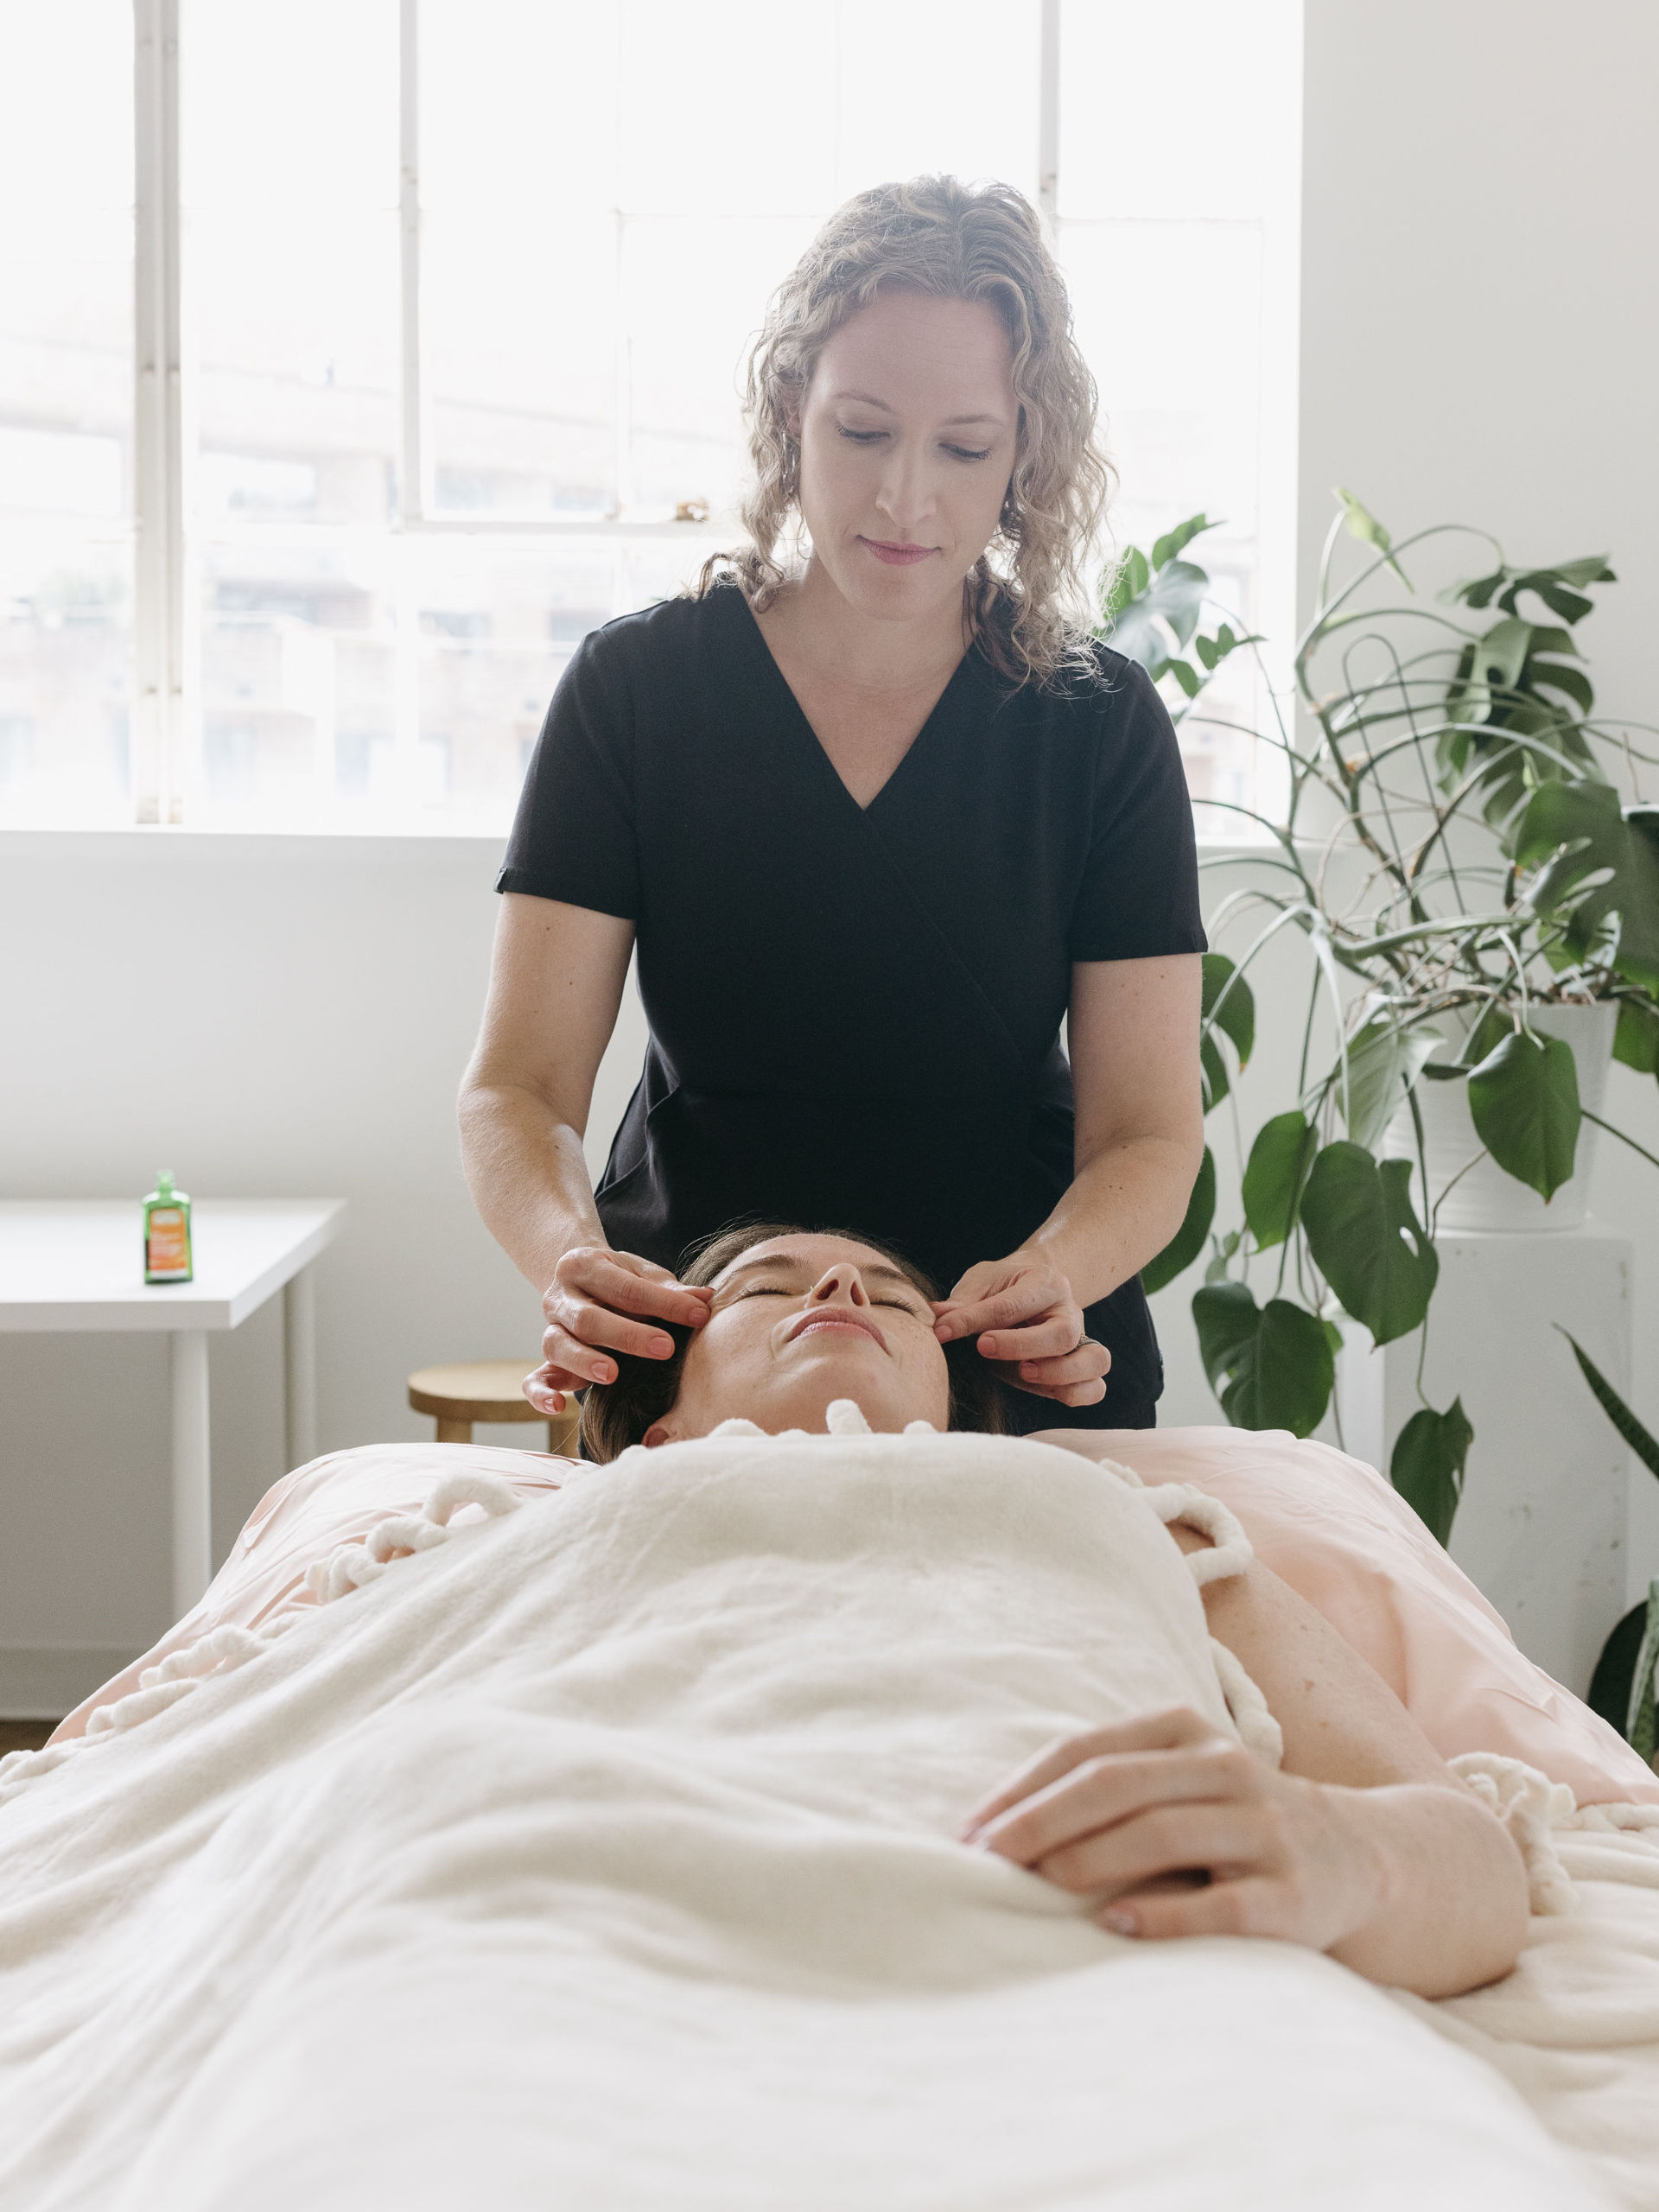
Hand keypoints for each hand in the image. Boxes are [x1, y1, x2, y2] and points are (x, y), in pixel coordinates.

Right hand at [524, 1246, 712, 1413]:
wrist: (580, 1279)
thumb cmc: (620, 1279)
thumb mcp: (642, 1274)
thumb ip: (669, 1290)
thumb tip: (704, 1299)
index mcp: (585, 1265)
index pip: (626, 1288)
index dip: (664, 1303)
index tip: (699, 1316)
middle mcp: (560, 1296)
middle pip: (588, 1318)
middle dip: (628, 1335)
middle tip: (665, 1347)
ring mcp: (549, 1328)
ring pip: (557, 1345)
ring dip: (585, 1361)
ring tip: (613, 1374)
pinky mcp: (545, 1360)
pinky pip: (533, 1380)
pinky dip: (540, 1395)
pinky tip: (559, 1407)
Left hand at [931, 1251, 1109, 1405]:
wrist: (1034, 1286)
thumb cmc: (1004, 1285)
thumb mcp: (981, 1281)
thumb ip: (963, 1301)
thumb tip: (937, 1318)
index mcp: (1045, 1283)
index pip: (1014, 1303)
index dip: (976, 1319)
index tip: (944, 1331)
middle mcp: (1070, 1311)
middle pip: (1063, 1334)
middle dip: (1020, 1346)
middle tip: (983, 1348)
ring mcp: (1082, 1341)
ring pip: (1095, 1361)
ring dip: (1057, 1373)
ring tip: (1023, 1372)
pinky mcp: (1081, 1369)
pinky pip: (1096, 1387)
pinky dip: (1076, 1394)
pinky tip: (1046, 1389)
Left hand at [957, 1706, 1384, 1950]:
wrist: (1361, 1858)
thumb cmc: (1235, 1821)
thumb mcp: (1181, 1781)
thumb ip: (1113, 1789)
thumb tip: (1000, 1827)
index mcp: (1186, 1733)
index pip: (1088, 1750)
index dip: (1024, 1788)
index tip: (970, 1831)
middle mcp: (1226, 1769)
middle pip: (1118, 1784)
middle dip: (1043, 1819)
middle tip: (987, 1859)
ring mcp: (1264, 1829)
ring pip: (1166, 1833)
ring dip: (1094, 1857)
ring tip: (1040, 1881)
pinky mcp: (1293, 1894)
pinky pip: (1224, 1905)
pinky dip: (1167, 1915)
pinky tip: (1118, 1924)